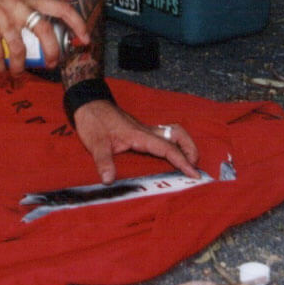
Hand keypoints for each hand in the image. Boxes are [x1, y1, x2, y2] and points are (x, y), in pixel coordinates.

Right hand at [0, 0, 88, 72]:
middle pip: (45, 32)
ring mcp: (3, 18)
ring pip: (19, 49)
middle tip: (51, 64)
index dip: (78, 24)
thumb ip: (24, 7)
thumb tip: (34, 27)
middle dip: (52, 53)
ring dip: (20, 67)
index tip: (86, 38)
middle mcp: (20, 8)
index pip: (62, 8)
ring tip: (17, 73)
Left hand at [72, 99, 199, 182]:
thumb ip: (103, 161)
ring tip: (188, 161)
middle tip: (194, 168)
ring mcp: (144, 130)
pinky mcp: (140, 131)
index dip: (182, 161)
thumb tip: (108, 180)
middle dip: (190, 150)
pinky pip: (163, 136)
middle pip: (177, 136)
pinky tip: (170, 155)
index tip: (194, 174)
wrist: (89, 104)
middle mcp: (146, 131)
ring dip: (184, 145)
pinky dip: (173, 144)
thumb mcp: (95, 143)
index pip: (167, 149)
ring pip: (173, 133)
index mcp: (139, 135)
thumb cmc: (93, 121)